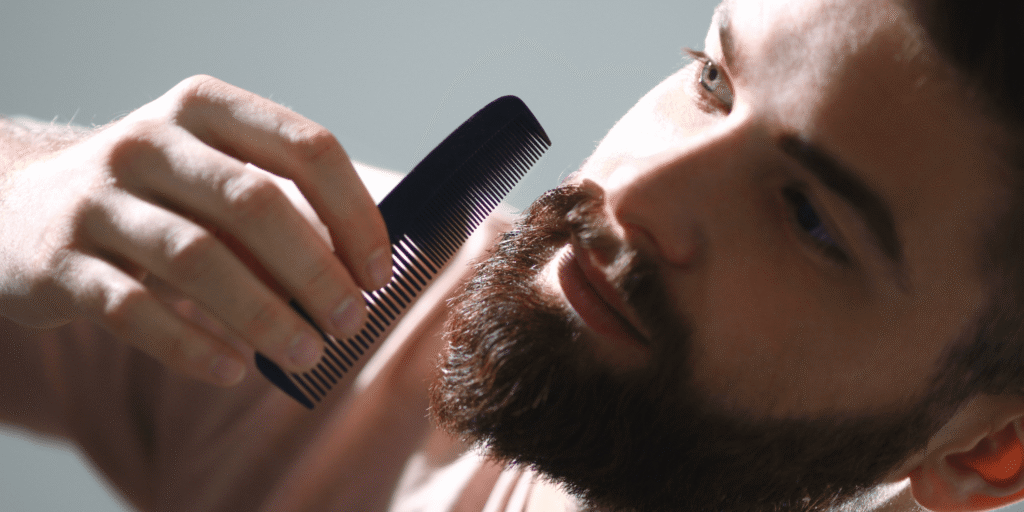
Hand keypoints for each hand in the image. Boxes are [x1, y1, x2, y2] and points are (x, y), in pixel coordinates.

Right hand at [0, 75, 391, 385]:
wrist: (12, 205)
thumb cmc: (149, 199)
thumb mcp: (208, 177)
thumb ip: (277, 210)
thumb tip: (360, 273)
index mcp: (205, 109)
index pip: (306, 147)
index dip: (355, 214)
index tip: (379, 272)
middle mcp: (150, 142)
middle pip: (256, 204)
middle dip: (317, 272)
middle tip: (351, 323)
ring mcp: (98, 199)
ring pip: (199, 259)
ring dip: (266, 316)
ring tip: (307, 356)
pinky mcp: (58, 261)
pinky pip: (134, 310)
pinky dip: (192, 346)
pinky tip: (234, 369)